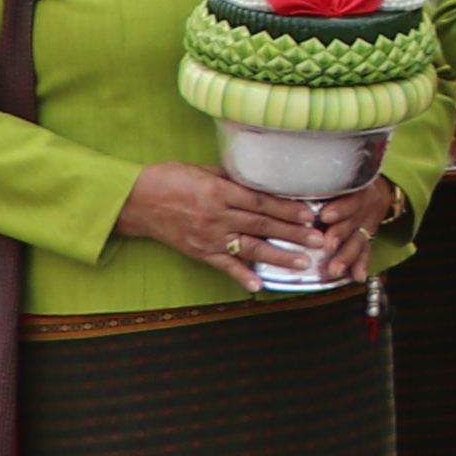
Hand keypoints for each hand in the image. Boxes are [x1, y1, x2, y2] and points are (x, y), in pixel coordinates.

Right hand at [116, 161, 374, 293]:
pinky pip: (224, 265)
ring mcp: (208, 236)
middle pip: (262, 225)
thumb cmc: (169, 178)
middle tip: (319, 240)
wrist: (135, 201)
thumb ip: (234, 177)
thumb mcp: (204, 170)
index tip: (311, 214)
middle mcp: (217, 215)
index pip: (261, 202)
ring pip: (249, 247)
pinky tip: (259, 286)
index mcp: (220, 191)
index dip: (288, 209)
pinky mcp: (198, 251)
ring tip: (303, 262)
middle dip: (293, 233)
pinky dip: (241, 276)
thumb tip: (264, 179)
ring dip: (278, 256)